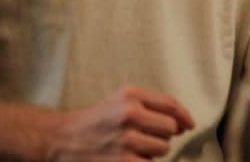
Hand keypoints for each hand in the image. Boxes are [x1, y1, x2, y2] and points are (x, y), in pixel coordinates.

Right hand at [46, 86, 194, 160]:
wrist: (60, 139)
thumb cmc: (97, 120)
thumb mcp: (122, 100)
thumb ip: (153, 106)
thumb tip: (184, 124)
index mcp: (132, 95)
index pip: (172, 105)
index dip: (185, 117)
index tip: (188, 126)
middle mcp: (129, 113)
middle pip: (171, 128)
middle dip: (164, 135)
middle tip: (147, 138)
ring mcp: (125, 138)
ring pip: (164, 148)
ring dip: (155, 152)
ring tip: (136, 149)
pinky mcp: (122, 161)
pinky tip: (132, 158)